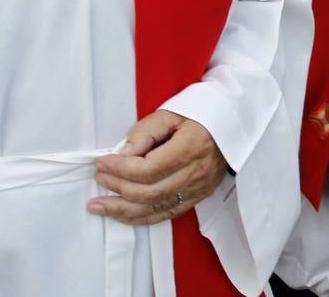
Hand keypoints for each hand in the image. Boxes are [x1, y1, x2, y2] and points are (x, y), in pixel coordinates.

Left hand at [88, 110, 227, 225]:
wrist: (231, 123)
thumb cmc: (200, 113)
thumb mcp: (172, 112)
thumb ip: (145, 131)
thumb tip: (122, 153)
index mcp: (191, 147)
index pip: (148, 169)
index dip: (120, 169)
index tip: (101, 162)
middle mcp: (197, 172)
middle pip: (149, 192)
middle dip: (117, 186)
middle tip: (99, 176)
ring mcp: (199, 188)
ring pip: (155, 208)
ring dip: (122, 209)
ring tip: (97, 205)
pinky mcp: (198, 197)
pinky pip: (165, 214)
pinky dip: (140, 217)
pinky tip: (121, 215)